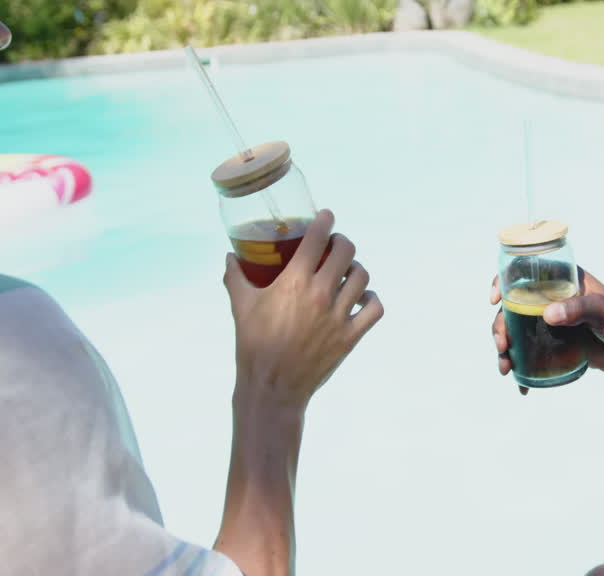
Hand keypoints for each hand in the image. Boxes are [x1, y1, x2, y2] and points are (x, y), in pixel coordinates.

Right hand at [225, 209, 383, 408]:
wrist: (272, 387)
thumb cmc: (253, 344)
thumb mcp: (240, 307)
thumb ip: (235, 278)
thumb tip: (229, 257)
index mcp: (294, 282)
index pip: (317, 239)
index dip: (324, 221)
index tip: (326, 216)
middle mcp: (321, 294)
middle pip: (346, 252)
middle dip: (341, 243)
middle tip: (334, 246)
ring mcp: (339, 315)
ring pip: (362, 277)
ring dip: (355, 269)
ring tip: (346, 271)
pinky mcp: (350, 336)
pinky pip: (374, 309)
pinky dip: (371, 299)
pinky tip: (360, 298)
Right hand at [490, 267, 603, 392]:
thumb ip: (581, 309)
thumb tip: (549, 314)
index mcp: (562, 279)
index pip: (524, 272)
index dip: (503, 281)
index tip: (496, 299)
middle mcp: (550, 297)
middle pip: (512, 306)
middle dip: (500, 326)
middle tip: (503, 346)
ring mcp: (547, 321)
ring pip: (514, 330)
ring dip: (504, 348)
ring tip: (506, 368)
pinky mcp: (550, 343)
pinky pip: (526, 350)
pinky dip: (519, 365)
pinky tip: (520, 384)